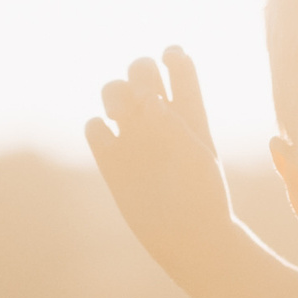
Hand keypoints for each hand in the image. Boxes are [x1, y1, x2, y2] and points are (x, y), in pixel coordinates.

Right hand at [84, 49, 236, 286]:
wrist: (189, 240)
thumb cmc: (204, 201)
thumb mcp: (197, 157)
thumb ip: (174, 123)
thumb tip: (148, 102)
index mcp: (188, 113)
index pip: (178, 66)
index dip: (173, 56)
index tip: (171, 61)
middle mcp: (159, 121)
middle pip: (139, 70)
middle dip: (138, 72)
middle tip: (144, 99)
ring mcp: (134, 139)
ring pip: (113, 92)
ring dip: (115, 93)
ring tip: (122, 115)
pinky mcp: (112, 162)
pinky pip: (93, 128)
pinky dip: (96, 126)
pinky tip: (109, 139)